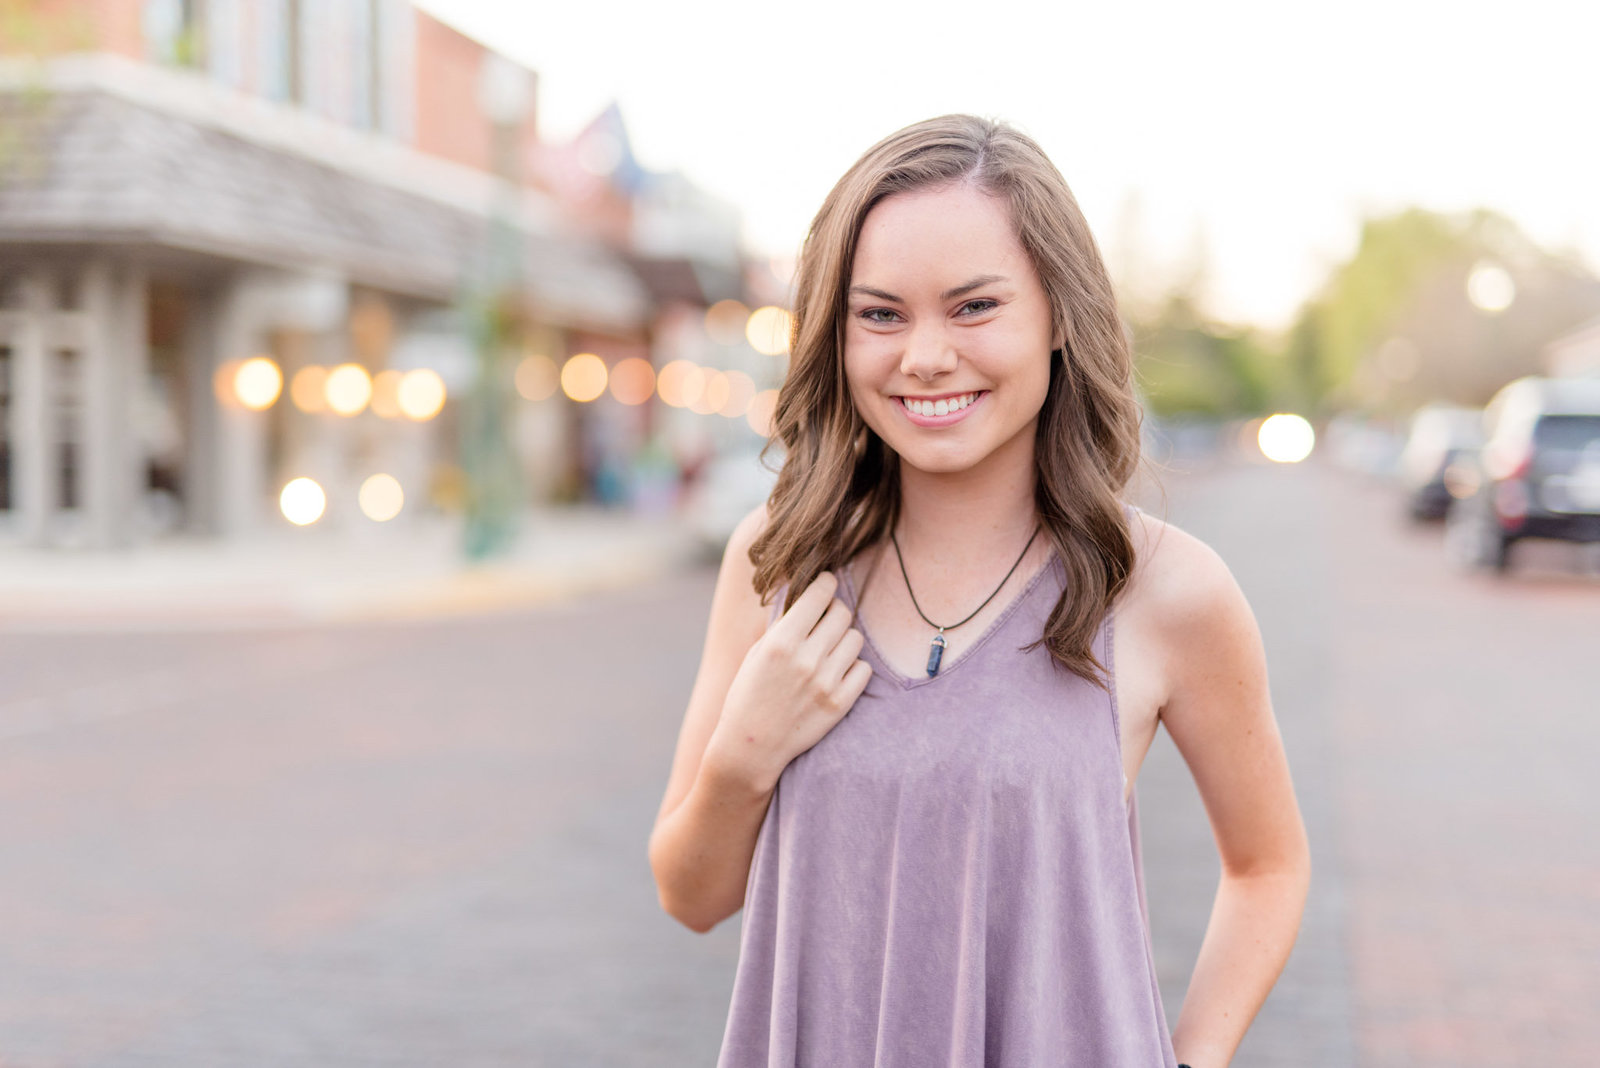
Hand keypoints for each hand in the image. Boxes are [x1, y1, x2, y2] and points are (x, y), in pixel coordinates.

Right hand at [706, 571, 871, 792]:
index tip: (826, 583)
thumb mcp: (757, 653)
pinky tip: (837, 671)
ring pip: (855, 639)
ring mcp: (826, 682)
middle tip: (827, 618)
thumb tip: (808, 594)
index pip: (819, 595)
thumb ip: (783, 624)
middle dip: (835, 610)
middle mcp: (806, 659)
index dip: (825, 583)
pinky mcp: (840, 703)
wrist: (751, 746)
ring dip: (844, 639)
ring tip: (830, 649)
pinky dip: (853, 666)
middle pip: (842, 613)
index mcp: (782, 642)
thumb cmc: (748, 694)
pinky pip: (863, 668)